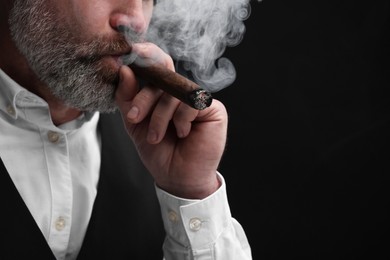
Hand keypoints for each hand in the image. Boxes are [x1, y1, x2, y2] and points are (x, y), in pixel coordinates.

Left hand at [115, 43, 226, 198]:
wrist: (177, 177)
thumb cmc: (158, 151)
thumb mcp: (134, 123)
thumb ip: (128, 97)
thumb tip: (125, 70)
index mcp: (162, 92)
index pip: (156, 65)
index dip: (145, 55)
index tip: (129, 55)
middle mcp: (180, 92)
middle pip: (161, 77)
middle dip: (143, 99)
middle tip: (134, 118)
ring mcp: (196, 99)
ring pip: (174, 92)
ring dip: (160, 116)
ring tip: (157, 136)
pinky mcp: (212, 108)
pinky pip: (191, 102)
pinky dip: (181, 119)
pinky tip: (183, 133)